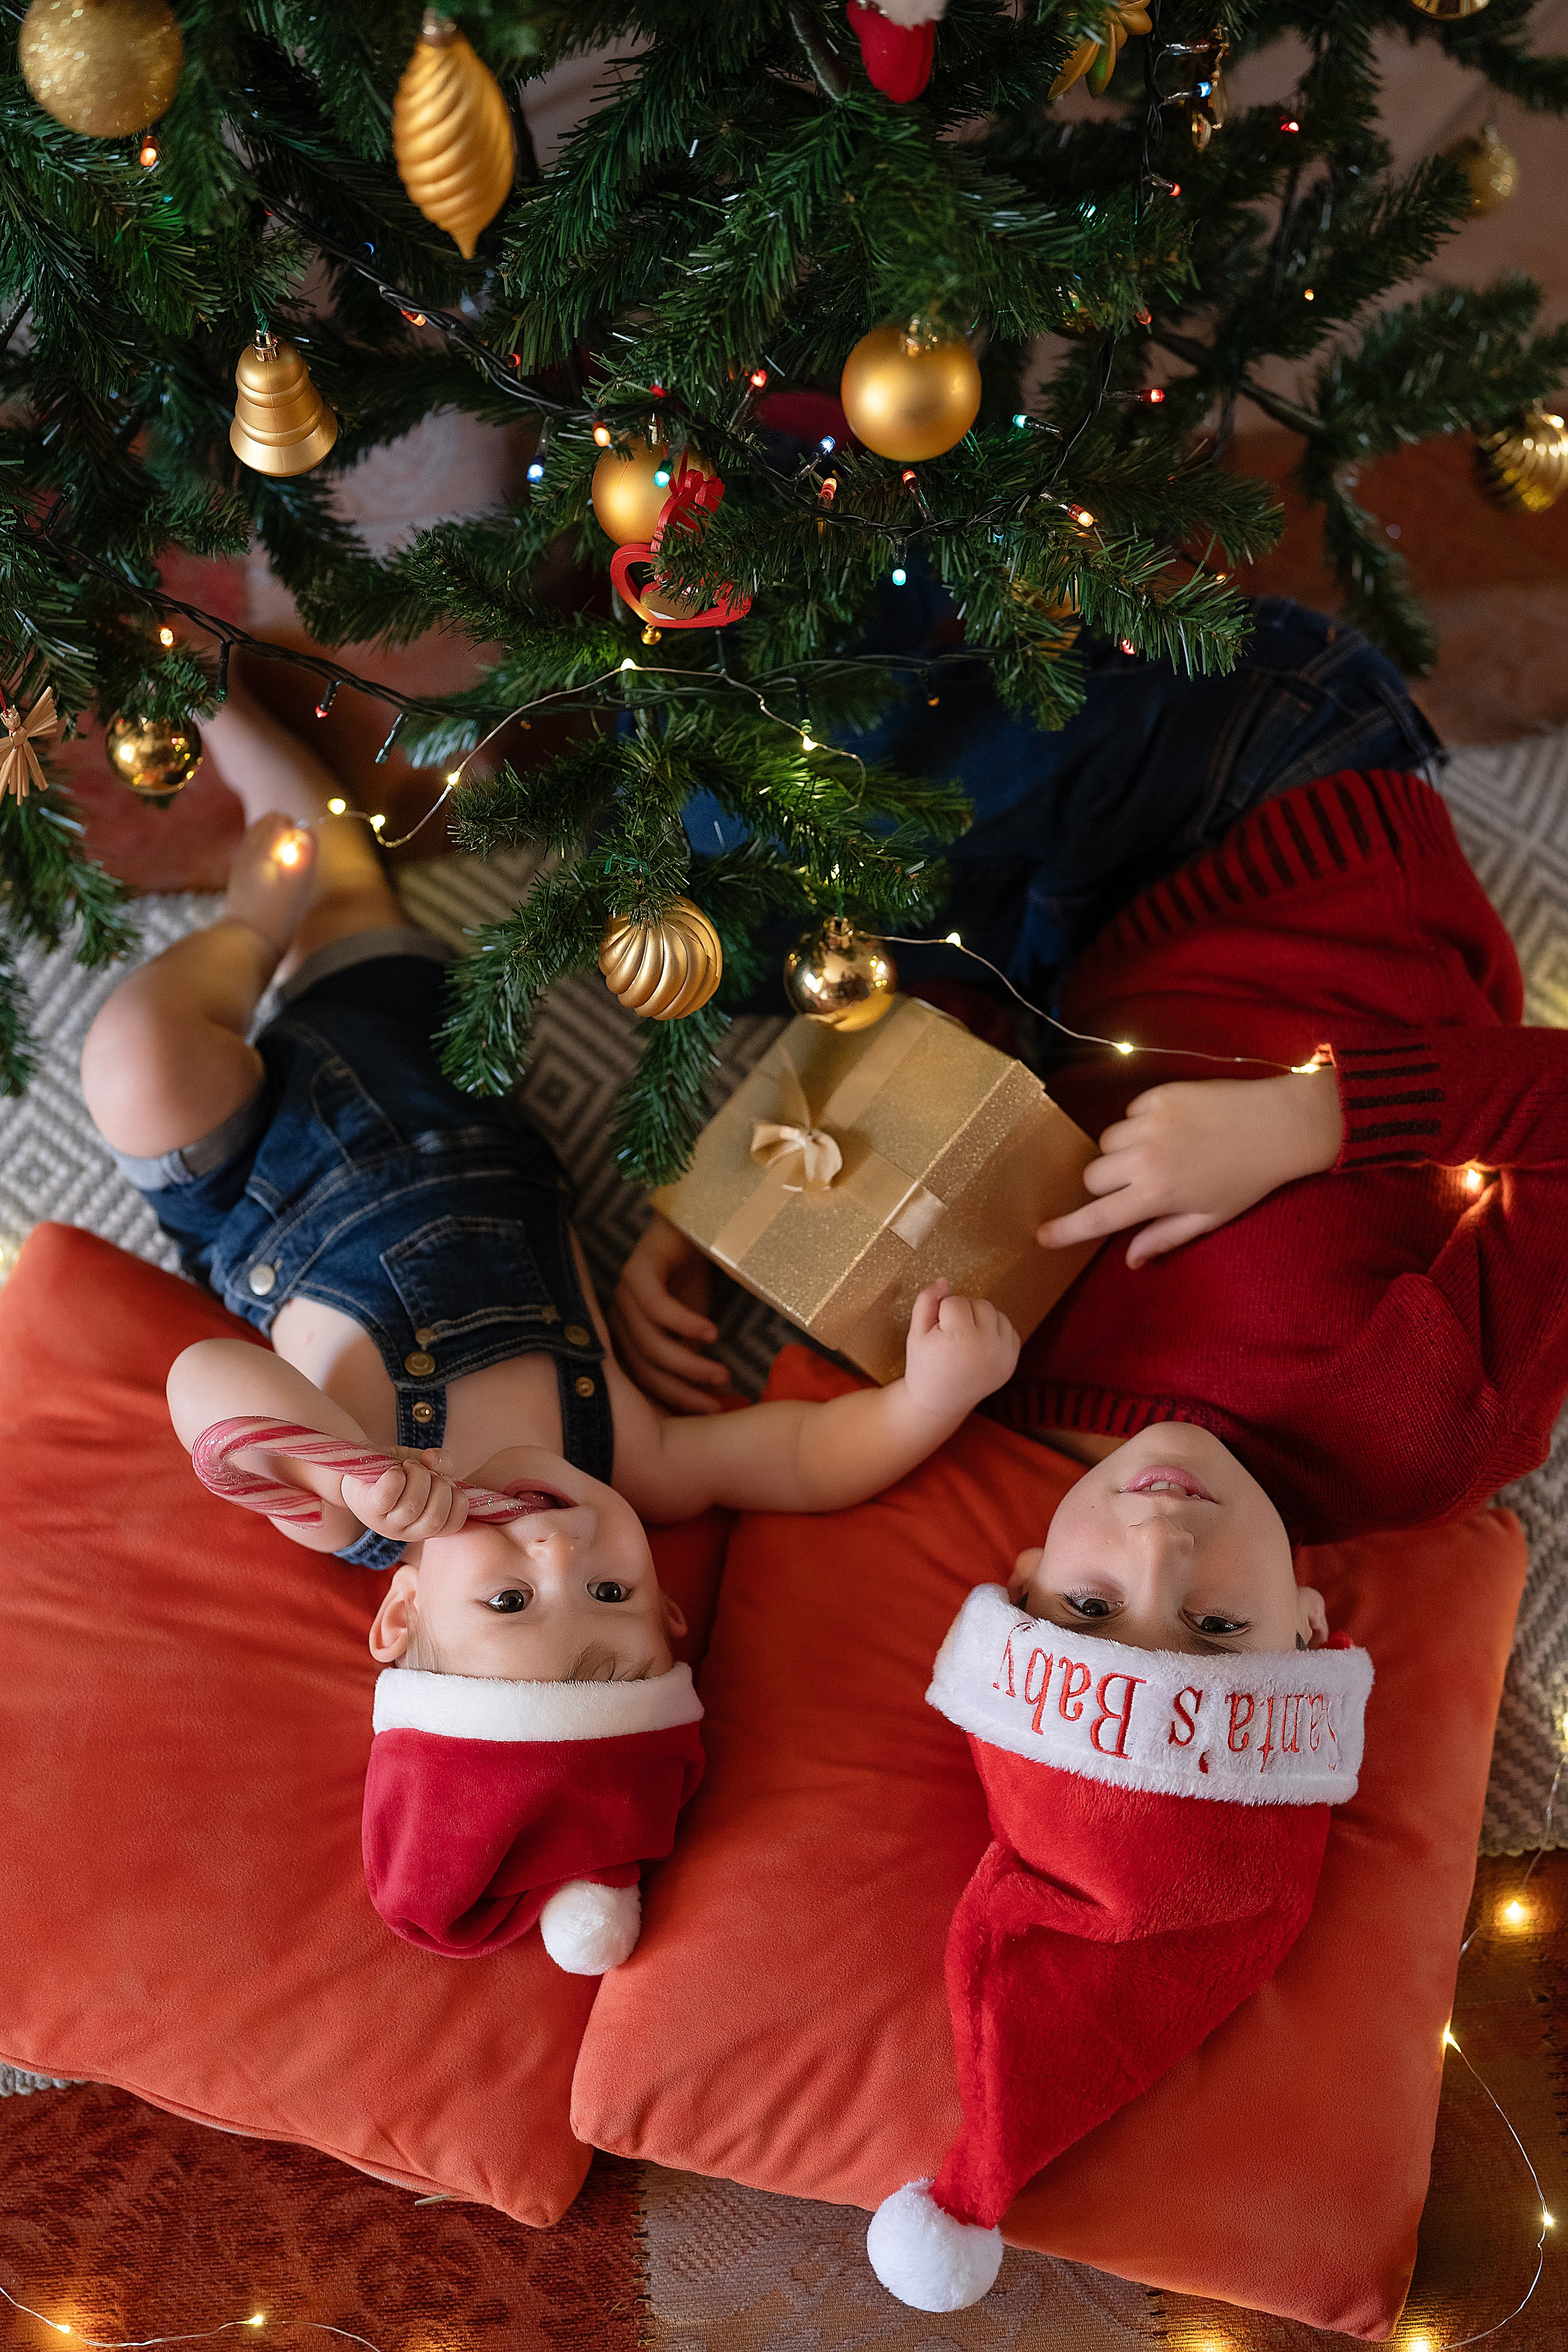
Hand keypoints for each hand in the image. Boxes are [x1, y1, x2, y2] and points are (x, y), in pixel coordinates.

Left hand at [340, 1449, 469, 1543]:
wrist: (359, 1467)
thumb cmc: (396, 1469)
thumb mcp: (425, 1465)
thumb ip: (441, 1462)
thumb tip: (434, 1460)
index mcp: (426, 1525)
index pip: (454, 1524)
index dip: (457, 1499)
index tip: (445, 1481)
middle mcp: (406, 1531)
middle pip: (435, 1517)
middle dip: (438, 1485)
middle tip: (424, 1470)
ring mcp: (385, 1524)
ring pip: (412, 1507)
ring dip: (416, 1476)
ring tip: (407, 1466)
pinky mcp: (368, 1509)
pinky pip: (388, 1494)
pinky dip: (396, 1476)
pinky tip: (394, 1470)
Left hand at [610, 1215, 729, 1414]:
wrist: (699, 1223)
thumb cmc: (694, 1276)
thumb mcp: (693, 1326)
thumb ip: (688, 1357)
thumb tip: (700, 1402)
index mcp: (628, 1334)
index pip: (641, 1380)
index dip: (672, 1401)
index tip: (709, 1414)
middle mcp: (620, 1316)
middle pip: (643, 1367)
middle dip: (681, 1391)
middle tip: (716, 1405)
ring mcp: (625, 1293)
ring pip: (650, 1342)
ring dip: (688, 1364)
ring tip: (722, 1373)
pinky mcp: (638, 1269)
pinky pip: (657, 1307)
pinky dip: (685, 1324)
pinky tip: (713, 1333)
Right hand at [902, 1279, 1020, 1418]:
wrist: (940, 1402)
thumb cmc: (924, 1366)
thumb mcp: (916, 1334)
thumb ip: (926, 1303)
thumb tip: (944, 1281)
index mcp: (961, 1339)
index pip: (956, 1301)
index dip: (941, 1313)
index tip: (936, 1333)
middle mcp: (988, 1347)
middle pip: (980, 1304)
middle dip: (963, 1313)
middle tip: (950, 1336)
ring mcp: (1004, 1355)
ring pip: (996, 1314)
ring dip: (981, 1319)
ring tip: (965, 1339)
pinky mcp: (1012, 1361)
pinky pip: (1009, 1329)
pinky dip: (994, 1332)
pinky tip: (978, 1346)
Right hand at [1037, 1068, 1343, 1267]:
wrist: (1279, 1124)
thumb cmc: (1248, 1178)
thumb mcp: (1209, 1217)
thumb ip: (1164, 1237)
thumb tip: (1130, 1260)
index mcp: (1157, 1194)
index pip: (1097, 1216)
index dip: (1066, 1229)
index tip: (1042, 1235)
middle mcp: (1145, 1157)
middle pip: (1092, 1176)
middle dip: (1106, 1185)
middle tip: (1138, 1186)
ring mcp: (1149, 1121)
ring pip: (1106, 1143)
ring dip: (1122, 1153)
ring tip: (1159, 1153)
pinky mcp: (1157, 1094)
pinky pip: (1127, 1114)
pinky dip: (1139, 1124)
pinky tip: (1172, 1128)